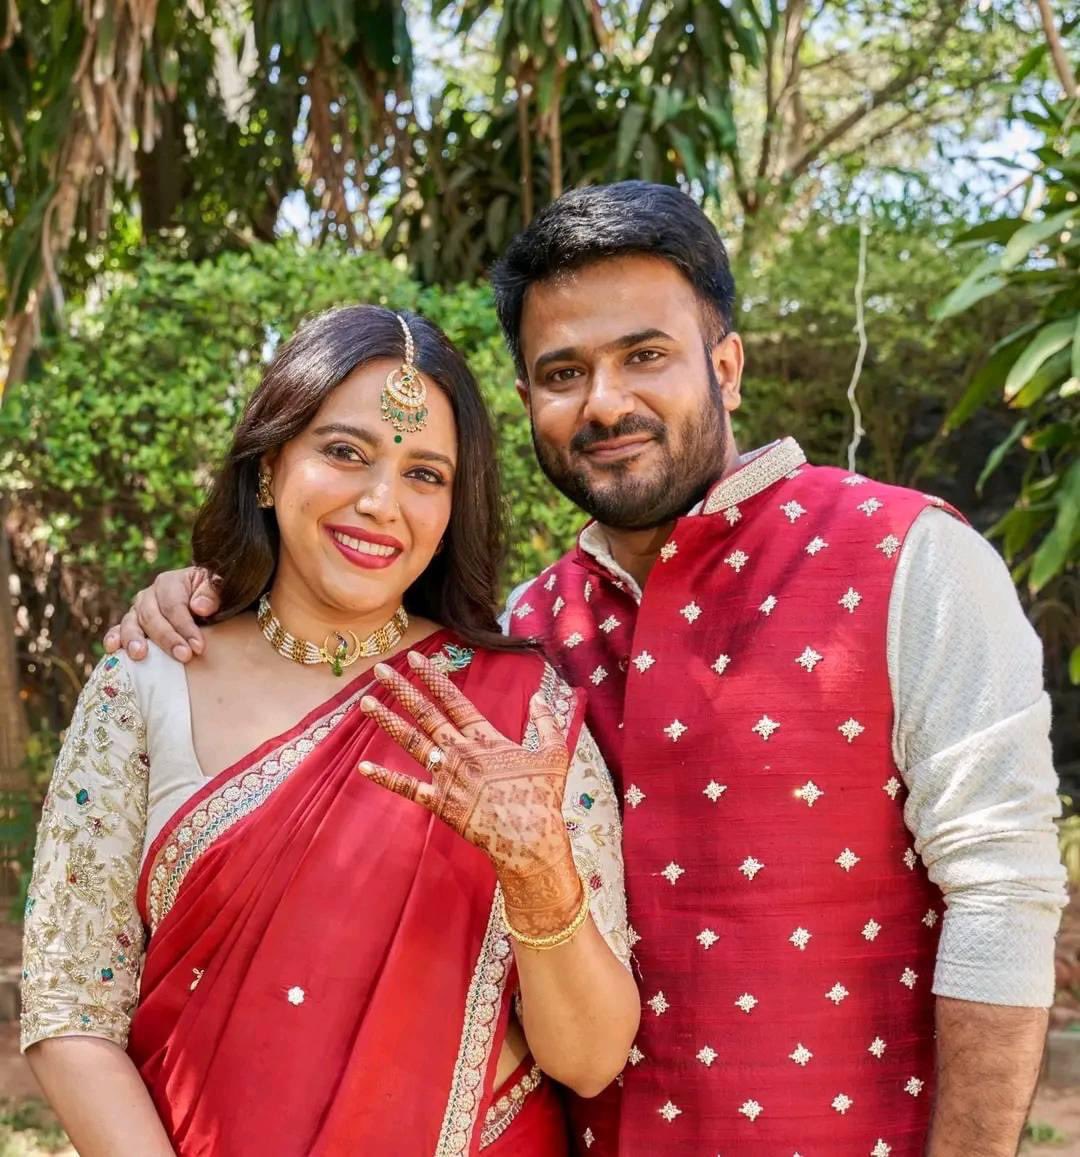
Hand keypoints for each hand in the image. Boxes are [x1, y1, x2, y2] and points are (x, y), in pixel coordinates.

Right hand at [103, 568, 220, 661]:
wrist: (201, 601)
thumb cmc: (210, 596)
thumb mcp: (217, 588)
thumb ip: (212, 593)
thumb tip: (199, 607)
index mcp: (169, 582)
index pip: (174, 606)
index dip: (186, 627)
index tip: (198, 646)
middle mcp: (149, 595)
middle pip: (152, 617)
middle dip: (168, 639)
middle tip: (183, 656)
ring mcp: (137, 610)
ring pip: (131, 623)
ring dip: (134, 639)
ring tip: (140, 655)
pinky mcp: (132, 624)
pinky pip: (118, 630)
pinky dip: (113, 638)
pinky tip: (112, 649)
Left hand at [358, 651, 581, 937]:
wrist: (528, 839)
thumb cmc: (543, 797)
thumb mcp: (554, 754)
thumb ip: (546, 723)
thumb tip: (539, 698)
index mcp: (485, 738)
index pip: (454, 699)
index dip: (433, 677)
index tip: (415, 658)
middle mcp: (460, 751)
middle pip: (425, 714)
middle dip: (401, 690)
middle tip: (379, 670)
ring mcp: (447, 777)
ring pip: (411, 743)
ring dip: (388, 722)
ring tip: (365, 703)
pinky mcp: (440, 804)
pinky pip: (408, 788)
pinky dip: (385, 779)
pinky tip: (363, 767)